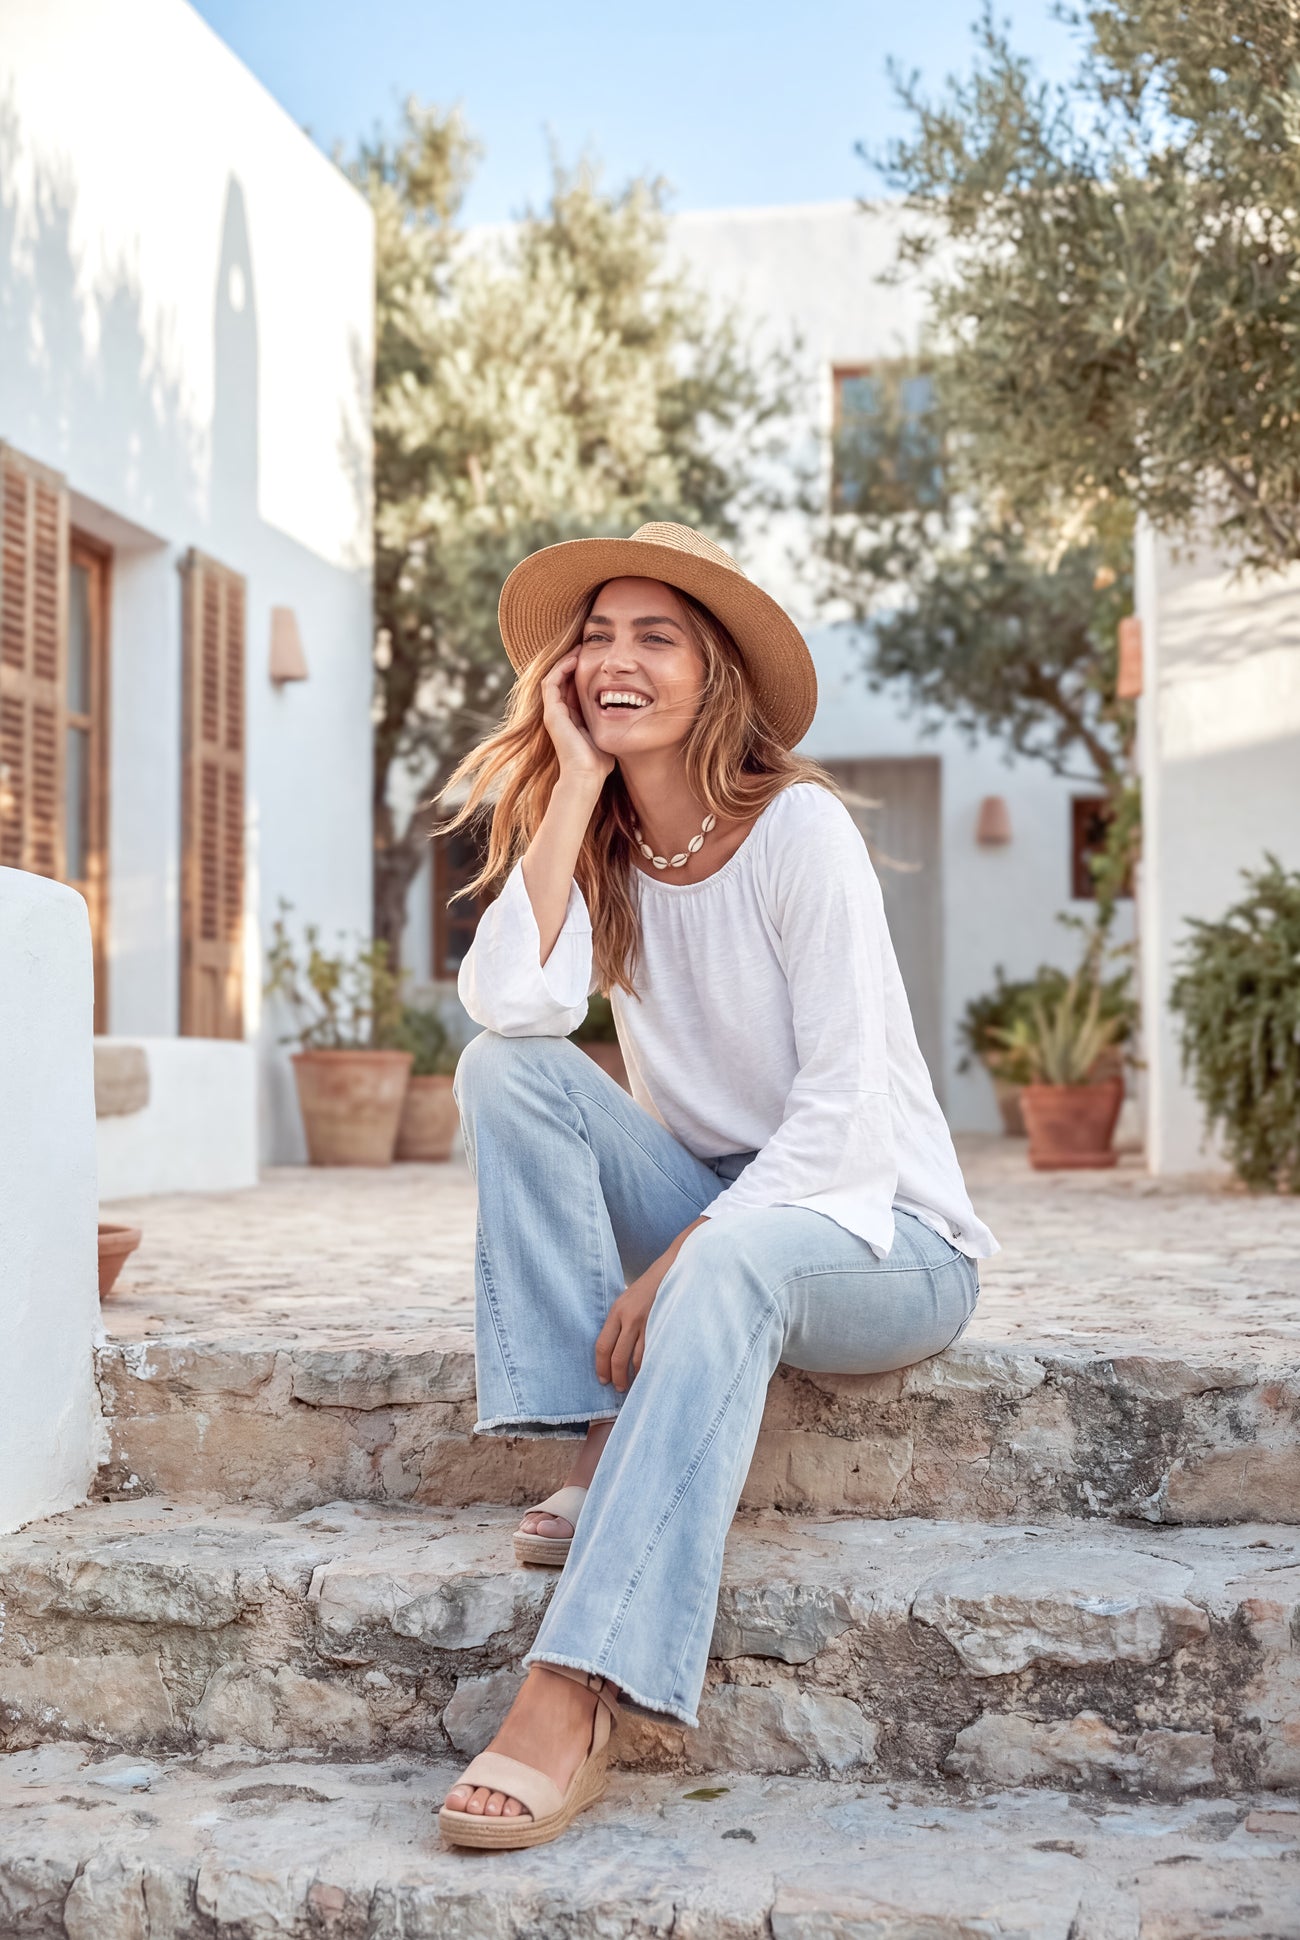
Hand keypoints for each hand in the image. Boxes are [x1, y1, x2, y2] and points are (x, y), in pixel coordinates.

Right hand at [542, 652, 614, 789]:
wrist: (587, 776)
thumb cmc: (600, 761)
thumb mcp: (607, 734)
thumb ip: (611, 722)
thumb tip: (629, 712)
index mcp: (571, 718)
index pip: (572, 687)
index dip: (582, 671)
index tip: (597, 659)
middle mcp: (559, 714)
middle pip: (562, 680)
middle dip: (573, 662)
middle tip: (586, 646)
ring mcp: (553, 713)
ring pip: (554, 677)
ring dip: (566, 661)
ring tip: (580, 648)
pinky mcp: (552, 713)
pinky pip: (551, 682)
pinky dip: (561, 669)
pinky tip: (575, 659)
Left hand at [595, 1270, 661, 1390]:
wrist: (673, 1269)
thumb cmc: (649, 1288)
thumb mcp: (627, 1301)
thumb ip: (619, 1323)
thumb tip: (612, 1351)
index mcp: (617, 1311)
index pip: (602, 1346)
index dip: (601, 1367)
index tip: (603, 1380)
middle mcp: (630, 1317)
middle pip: (618, 1357)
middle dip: (617, 1377)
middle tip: (619, 1388)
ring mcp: (648, 1322)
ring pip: (637, 1359)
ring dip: (634, 1377)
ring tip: (634, 1386)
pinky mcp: (664, 1326)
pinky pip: (654, 1353)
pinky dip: (650, 1367)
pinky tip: (650, 1374)